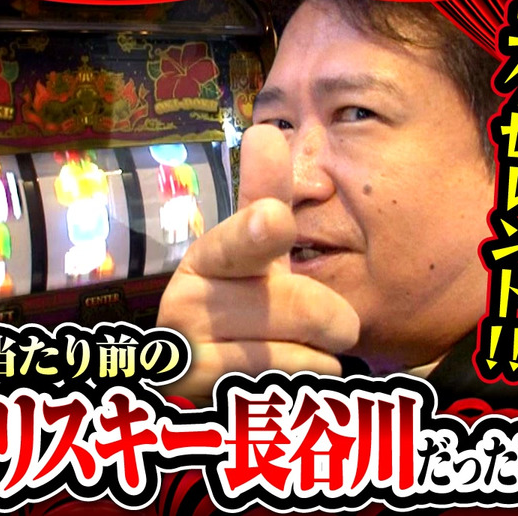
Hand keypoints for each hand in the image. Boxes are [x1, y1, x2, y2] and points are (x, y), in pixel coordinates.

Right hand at [157, 125, 359, 402]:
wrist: (199, 376)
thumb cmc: (243, 311)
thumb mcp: (257, 257)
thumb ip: (265, 198)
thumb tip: (267, 130)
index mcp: (208, 257)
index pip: (237, 242)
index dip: (256, 233)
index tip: (275, 219)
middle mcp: (186, 297)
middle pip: (291, 302)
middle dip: (331, 316)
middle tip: (330, 324)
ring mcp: (188, 345)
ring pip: (295, 344)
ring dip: (319, 349)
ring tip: (299, 349)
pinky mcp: (199, 387)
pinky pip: (286, 376)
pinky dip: (307, 374)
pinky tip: (288, 375)